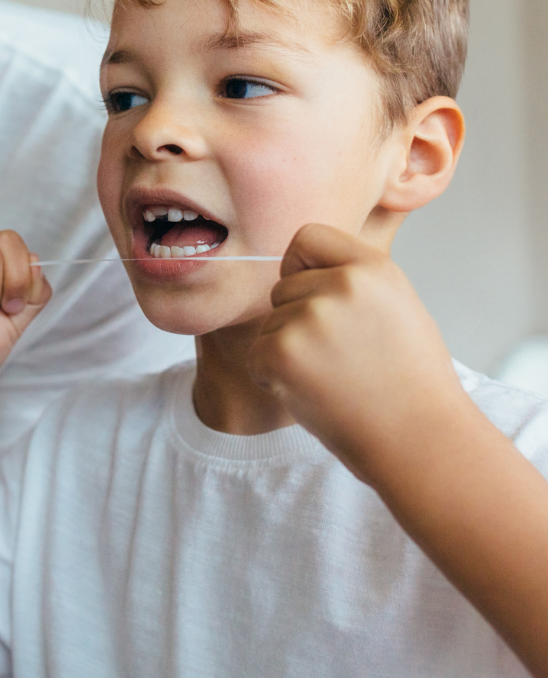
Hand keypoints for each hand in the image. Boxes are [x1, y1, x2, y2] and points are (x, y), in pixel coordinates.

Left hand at [250, 223, 465, 475]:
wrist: (420, 440)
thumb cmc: (410, 380)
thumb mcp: (397, 305)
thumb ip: (353, 279)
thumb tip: (301, 266)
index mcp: (372, 267)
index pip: (307, 237)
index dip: (303, 267)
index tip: (319, 296)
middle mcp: (340, 285)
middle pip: (283, 286)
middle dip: (298, 318)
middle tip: (341, 357)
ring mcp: (308, 318)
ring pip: (270, 323)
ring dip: (288, 351)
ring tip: (335, 378)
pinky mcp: (280, 353)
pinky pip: (257, 354)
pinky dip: (274, 377)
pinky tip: (314, 393)